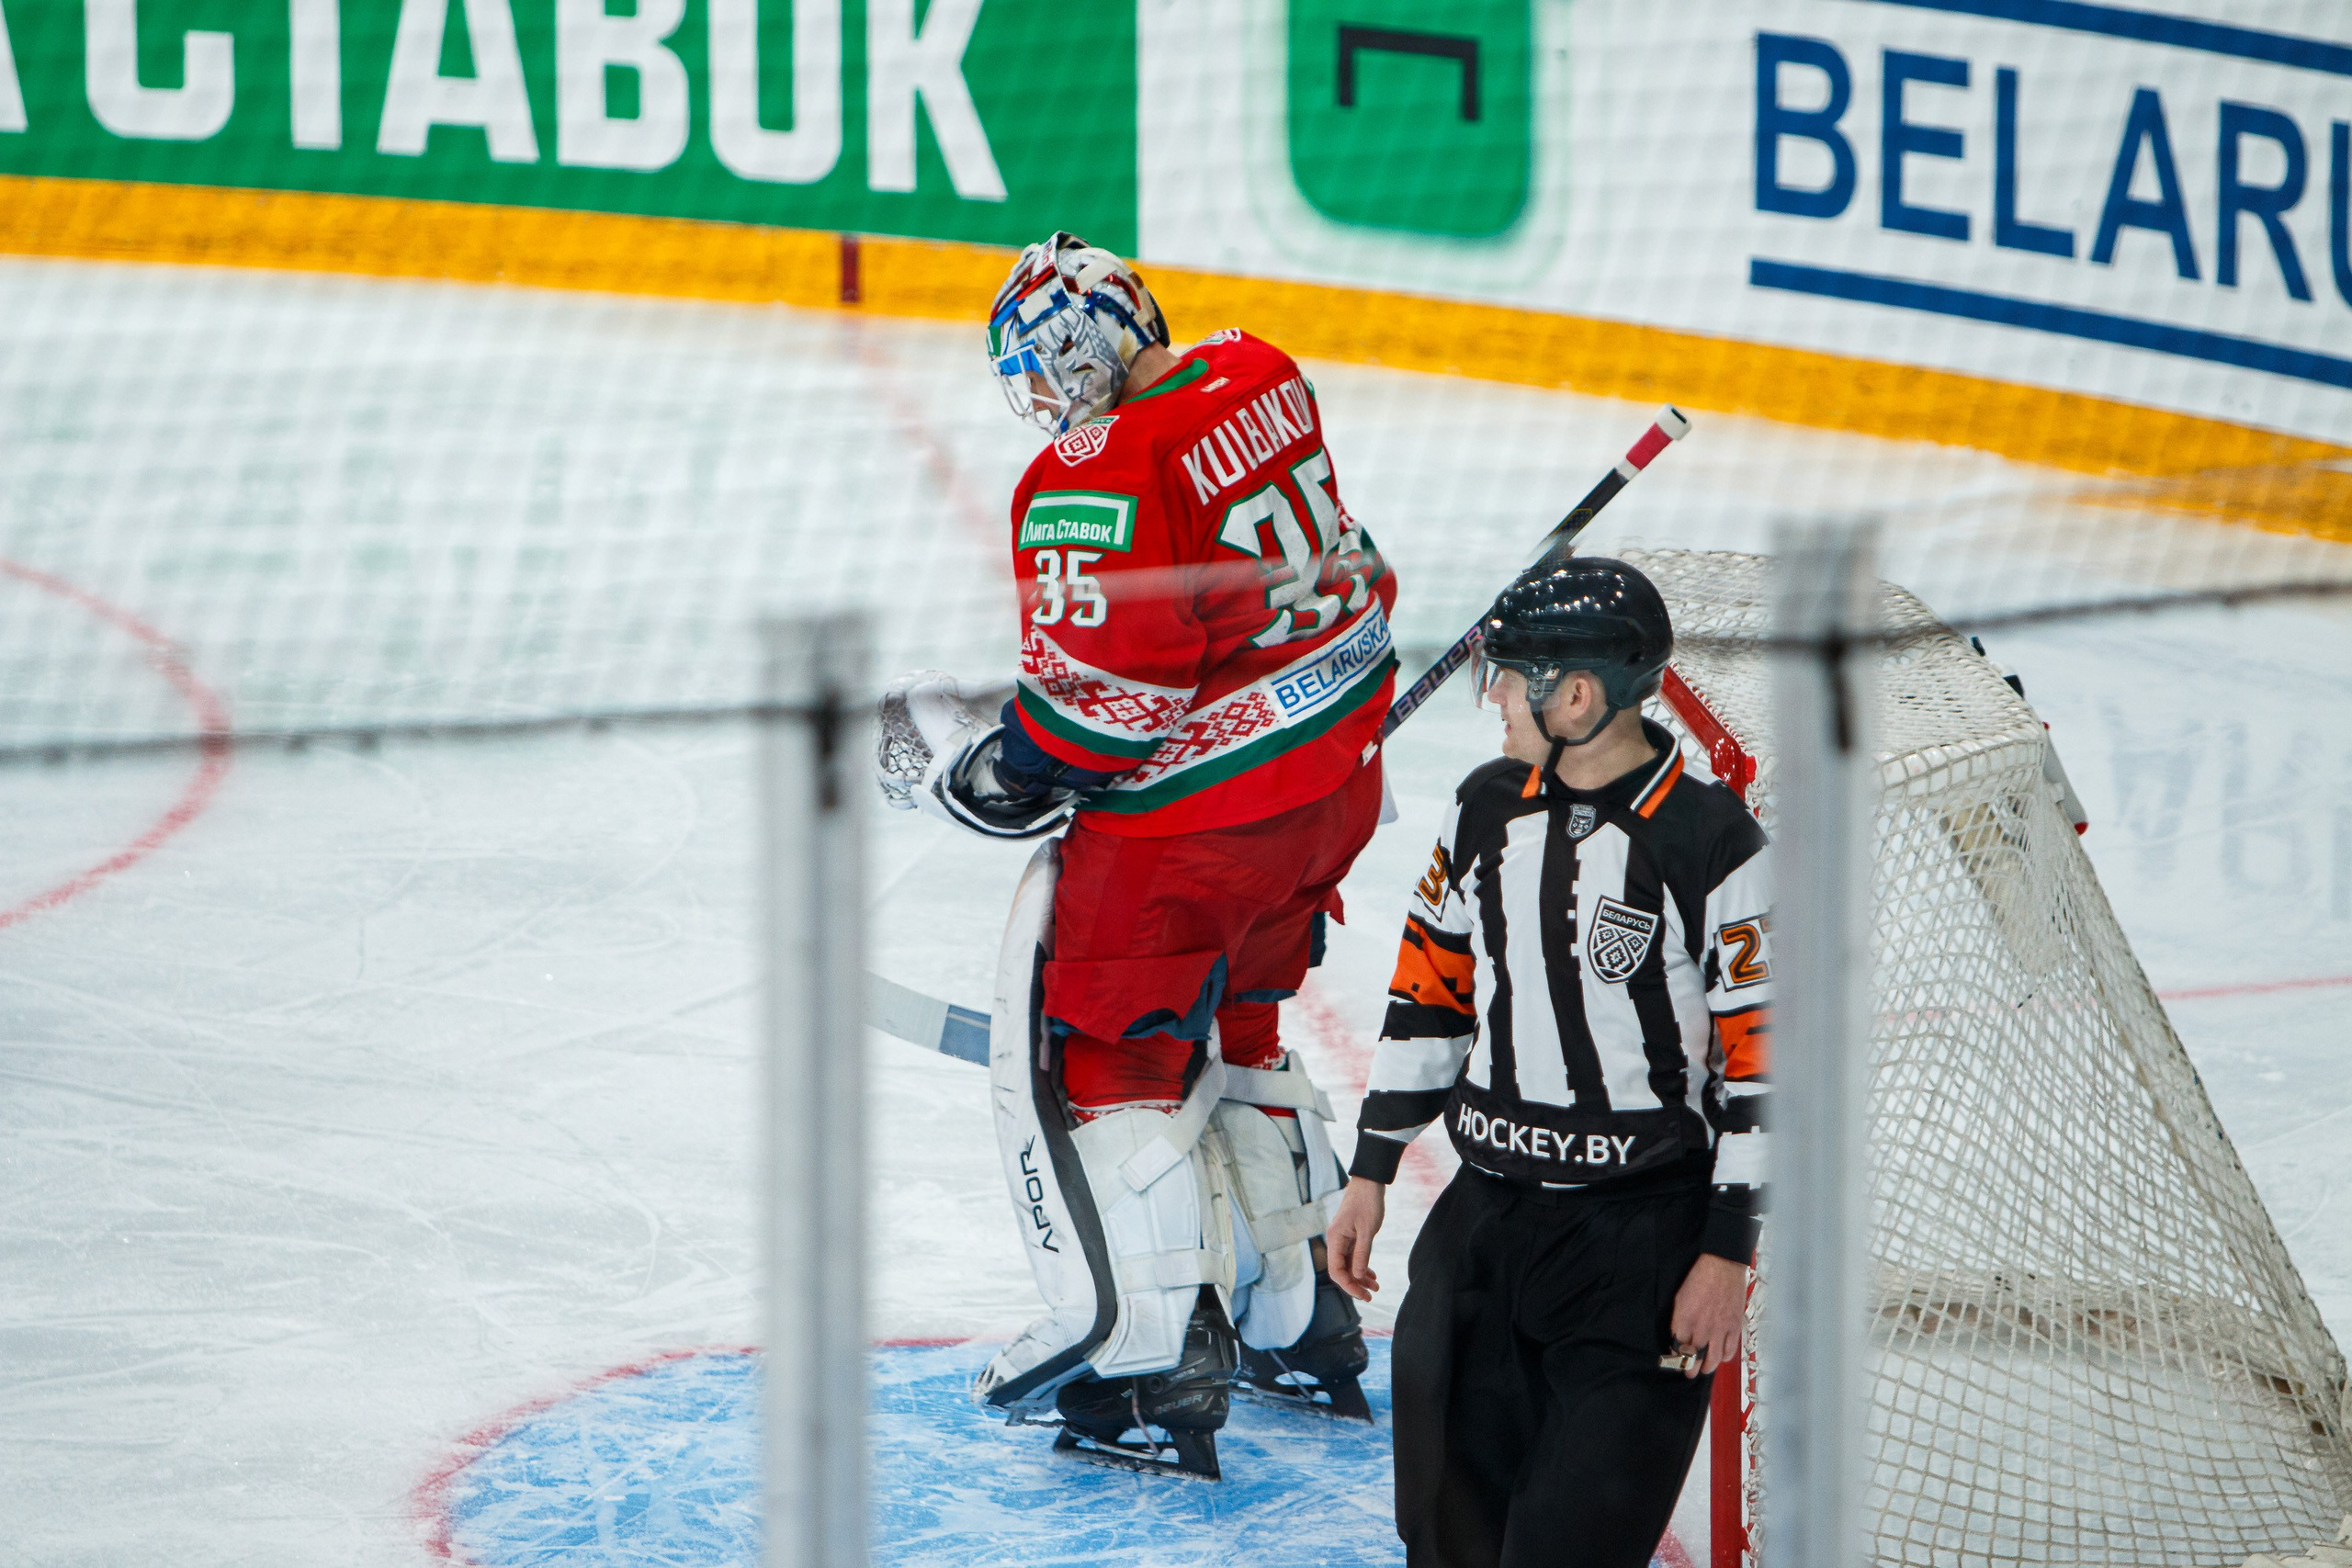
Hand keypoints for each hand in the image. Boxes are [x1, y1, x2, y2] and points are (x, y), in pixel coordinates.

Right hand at [1325, 1177, 1386, 1301]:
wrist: (1369, 1183)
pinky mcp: (1350, 1236)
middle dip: (1355, 1284)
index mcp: (1335, 1238)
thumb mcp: (1368, 1230)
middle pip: (1341, 1270)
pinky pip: (1353, 1256)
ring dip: (1360, 1277)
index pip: (1336, 1270)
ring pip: (1348, 1264)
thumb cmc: (1367, 1203)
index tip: (1363, 1294)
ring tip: (1376, 1288)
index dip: (1348, 1285)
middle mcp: (1335, 1240)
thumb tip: (1358, 1276)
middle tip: (1371, 1296)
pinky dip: (1362, 1266)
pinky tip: (1372, 1275)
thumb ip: (1362, 1253)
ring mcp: (1342, 1238)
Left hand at [1669, 1253, 1747, 1377]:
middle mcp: (1701, 1327)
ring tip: (1704, 1370)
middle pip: (1694, 1357)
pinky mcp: (1734, 1327)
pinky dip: (1725, 1357)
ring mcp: (1719, 1329)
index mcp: (1684, 1319)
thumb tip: (1678, 1335)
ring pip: (1713, 1359)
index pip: (1678, 1347)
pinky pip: (1730, 1350)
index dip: (1677, 1356)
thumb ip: (1679, 1319)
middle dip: (1690, 1368)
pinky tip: (1721, 1357)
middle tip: (1689, 1373)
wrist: (1722, 1266)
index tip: (1677, 1360)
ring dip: (1708, 1367)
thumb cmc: (1699, 1278)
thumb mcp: (1680, 1297)